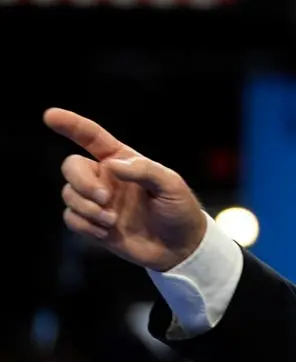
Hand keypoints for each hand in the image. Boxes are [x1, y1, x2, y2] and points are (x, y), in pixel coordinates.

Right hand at [44, 108, 207, 271]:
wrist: (180, 246)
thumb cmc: (179, 209)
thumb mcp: (171, 185)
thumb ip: (144, 171)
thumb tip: (110, 165)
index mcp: (123, 160)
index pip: (92, 138)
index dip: (71, 125)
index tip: (50, 115)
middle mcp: (106, 178)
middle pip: (71, 167)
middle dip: (81, 182)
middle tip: (104, 198)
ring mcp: (98, 201)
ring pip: (68, 194)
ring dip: (87, 208)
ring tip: (112, 221)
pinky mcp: (94, 223)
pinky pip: (71, 218)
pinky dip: (85, 225)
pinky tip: (106, 232)